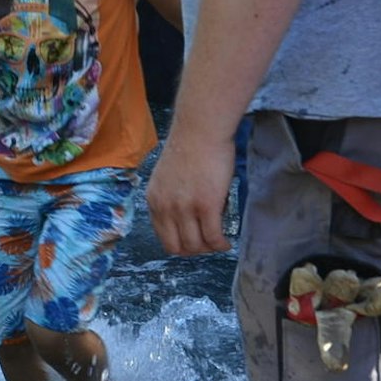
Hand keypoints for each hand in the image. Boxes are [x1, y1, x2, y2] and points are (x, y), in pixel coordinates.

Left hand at [145, 128, 235, 254]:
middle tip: (209, 243)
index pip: (163, 238)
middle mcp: (165, 207)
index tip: (195, 241)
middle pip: (177, 247)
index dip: (181, 245)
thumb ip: (171, 197)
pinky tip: (227, 241)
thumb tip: (186, 217)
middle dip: (195, 251)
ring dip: (210, 248)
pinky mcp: (206, 205)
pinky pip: (213, 237)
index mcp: (153, 200)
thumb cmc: (189, 146)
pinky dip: (221, 244)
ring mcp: (184, 208)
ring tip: (220, 241)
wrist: (200, 129)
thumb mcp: (168, 177)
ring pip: (196, 245)